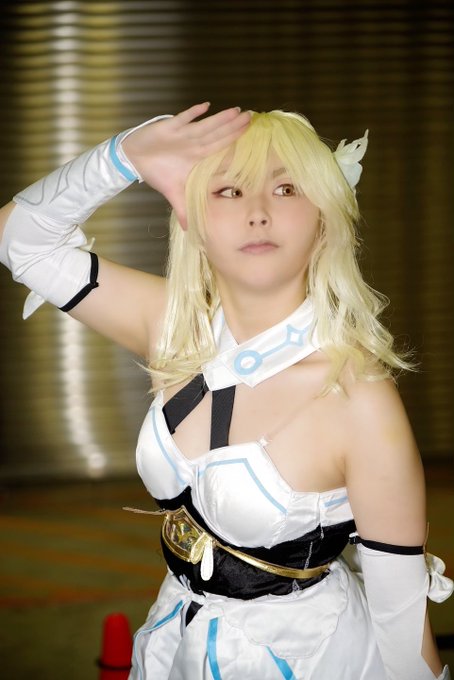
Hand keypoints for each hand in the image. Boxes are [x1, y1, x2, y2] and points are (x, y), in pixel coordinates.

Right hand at [121, 102, 250, 227]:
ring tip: (236, 111)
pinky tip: (205, 106)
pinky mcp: (169, 126)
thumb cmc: (157, 172)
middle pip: (217, 134)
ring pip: (205, 125)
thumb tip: (189, 230)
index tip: (248, 133)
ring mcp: (183, 134)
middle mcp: (193, 144)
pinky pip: (183, 118)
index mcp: (197, 157)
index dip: (233, 140)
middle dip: (233, 126)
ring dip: (220, 119)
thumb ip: (183, 210)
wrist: (134, 158)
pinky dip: (193, 113)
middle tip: (250, 116)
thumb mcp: (172, 194)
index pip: (219, 147)